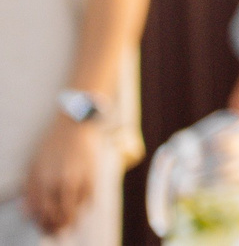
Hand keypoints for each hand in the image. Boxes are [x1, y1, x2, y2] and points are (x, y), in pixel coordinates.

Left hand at [23, 115, 99, 234]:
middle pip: (60, 216)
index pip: (42, 214)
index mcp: (43, 181)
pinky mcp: (93, 176)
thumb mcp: (33, 166)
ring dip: (71, 222)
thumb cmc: (51, 144)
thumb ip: (29, 191)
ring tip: (68, 227)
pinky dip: (83, 208)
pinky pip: (88, 201)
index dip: (43, 225)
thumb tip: (27, 214)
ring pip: (76, 211)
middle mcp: (61, 183)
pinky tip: (78, 209)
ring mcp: (79, 180)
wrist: (76, 124)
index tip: (44, 229)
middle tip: (56, 232)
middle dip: (57, 227)